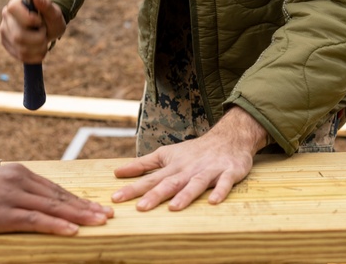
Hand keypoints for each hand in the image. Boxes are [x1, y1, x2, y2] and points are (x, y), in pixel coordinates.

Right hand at [0, 0, 65, 63]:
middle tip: (44, 31)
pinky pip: (21, 56)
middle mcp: (7, 16)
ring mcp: (4, 30)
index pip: (13, 8)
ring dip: (39, 47)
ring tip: (43, 40)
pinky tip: (39, 48)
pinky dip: (35, 55)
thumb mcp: (54, 12)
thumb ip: (47, 5)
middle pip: (18, 35)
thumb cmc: (50, 18)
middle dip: (38, 38)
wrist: (48, 28)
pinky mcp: (6, 43)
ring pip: (21, 48)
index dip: (29, 19)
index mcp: (16, 2)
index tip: (39, 21)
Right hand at [0, 163, 113, 234]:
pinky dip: (56, 225)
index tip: (96, 207)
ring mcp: (10, 197)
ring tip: (99, 223)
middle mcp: (18, 181)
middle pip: (59, 196)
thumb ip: (17, 191)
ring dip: (79, 216)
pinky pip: (34, 220)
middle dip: (86, 207)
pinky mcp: (1, 214)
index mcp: (19, 173)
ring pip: (52, 207)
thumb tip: (39, 203)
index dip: (77, 200)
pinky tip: (72, 230)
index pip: (55, 189)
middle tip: (108, 215)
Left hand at [111, 108, 266, 211]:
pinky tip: (213, 202)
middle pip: (171, 183)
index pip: (150, 179)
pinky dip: (220, 191)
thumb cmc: (195, 151)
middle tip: (141, 208)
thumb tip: (117, 172)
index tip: (116, 198)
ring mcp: (209, 170)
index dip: (133, 188)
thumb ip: (143, 164)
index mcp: (174, 166)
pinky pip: (224, 183)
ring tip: (174, 208)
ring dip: (185, 195)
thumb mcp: (167, 154)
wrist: (229, 137)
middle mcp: (189, 168)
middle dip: (156, 195)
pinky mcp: (228, 172)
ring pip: (196, 183)